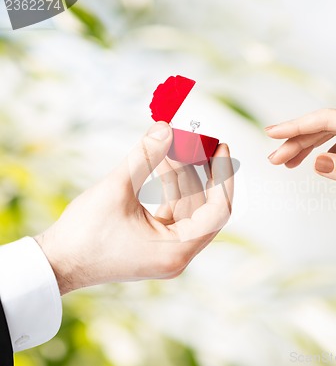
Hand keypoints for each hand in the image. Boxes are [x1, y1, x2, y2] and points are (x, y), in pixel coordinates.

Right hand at [35, 122, 233, 294]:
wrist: (57, 262)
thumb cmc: (84, 234)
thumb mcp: (117, 189)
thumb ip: (146, 156)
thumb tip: (167, 127)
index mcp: (177, 250)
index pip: (218, 210)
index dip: (223, 176)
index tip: (222, 147)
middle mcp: (178, 254)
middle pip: (206, 208)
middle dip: (202, 172)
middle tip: (199, 142)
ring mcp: (167, 251)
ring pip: (188, 207)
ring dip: (182, 176)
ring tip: (171, 147)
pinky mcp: (155, 244)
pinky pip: (173, 212)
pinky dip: (170, 188)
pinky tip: (163, 164)